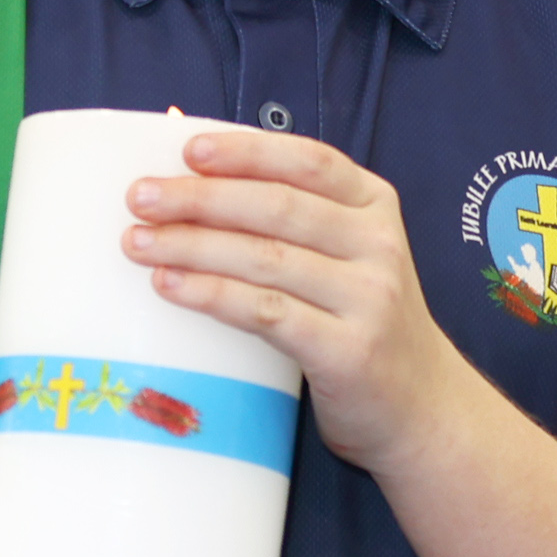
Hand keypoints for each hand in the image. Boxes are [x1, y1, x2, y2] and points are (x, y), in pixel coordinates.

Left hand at [119, 124, 481, 478]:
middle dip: (201, 199)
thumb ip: (289, 214)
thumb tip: (188, 165)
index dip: (248, 152)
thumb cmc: (359, 319)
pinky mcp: (348, 350)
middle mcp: (377, 245)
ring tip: (137, 243)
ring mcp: (368, 298)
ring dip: (192, 246)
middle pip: (277, 207)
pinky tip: (170, 286)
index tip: (190, 150)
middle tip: (140, 198)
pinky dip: (212, 295)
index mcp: (374, 206)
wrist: (420, 406)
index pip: (309, 162)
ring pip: (265, 258)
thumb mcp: (345, 254)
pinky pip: (267, 313)